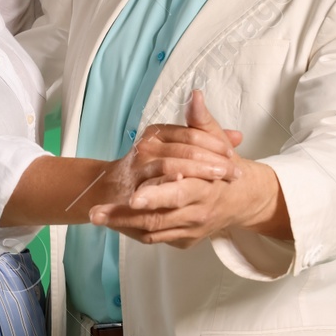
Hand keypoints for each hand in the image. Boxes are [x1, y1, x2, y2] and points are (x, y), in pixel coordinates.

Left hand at [91, 89, 252, 249]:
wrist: (241, 200)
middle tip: (98, 212)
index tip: (132, 197)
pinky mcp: (182, 239)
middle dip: (127, 216)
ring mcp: (188, 228)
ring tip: (94, 215)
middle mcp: (197, 211)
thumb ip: (201, 122)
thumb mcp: (216, 142)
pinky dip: (132, 230)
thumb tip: (194, 96)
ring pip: (152, 229)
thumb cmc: (223, 168)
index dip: (156, 196)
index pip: (180, 192)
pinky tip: (110, 222)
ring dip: (121, 223)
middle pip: (160, 217)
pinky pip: (154, 237)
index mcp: (205, 187)